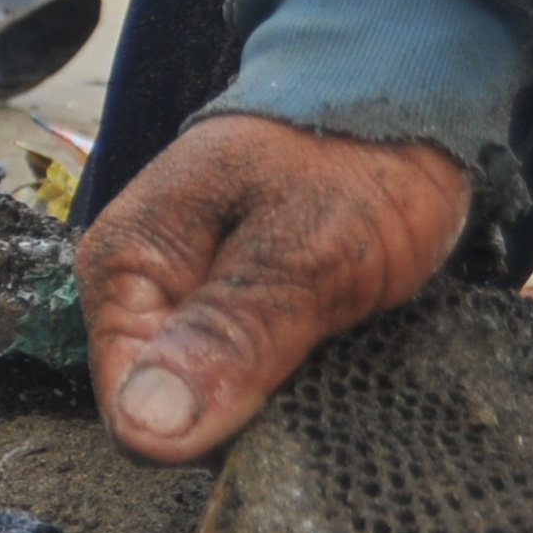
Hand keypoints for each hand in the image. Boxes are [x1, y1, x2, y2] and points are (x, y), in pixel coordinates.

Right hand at [74, 115, 470, 463]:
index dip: (205, 428)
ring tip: (337, 347)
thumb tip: (146, 429)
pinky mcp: (234, 319)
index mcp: (126, 266)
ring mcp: (188, 309)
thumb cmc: (354, 154)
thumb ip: (229, 336)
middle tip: (321, 358)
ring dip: (281, 399)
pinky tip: (336, 349)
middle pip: (174, 414)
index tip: (280, 398)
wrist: (406, 104)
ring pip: (219, 406)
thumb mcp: (306, 246)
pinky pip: (253, 386)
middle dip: (248, 414)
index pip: (130, 411)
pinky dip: (299, 381)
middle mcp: (142, 295)